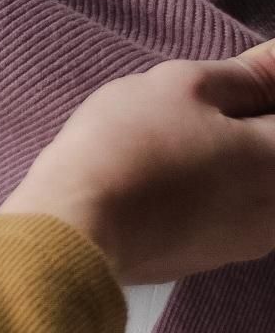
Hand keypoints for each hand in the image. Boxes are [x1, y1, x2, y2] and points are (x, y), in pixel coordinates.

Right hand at [0, 39, 274, 283]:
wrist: (77, 226)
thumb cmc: (130, 145)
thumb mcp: (182, 86)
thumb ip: (246, 74)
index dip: (257, 89)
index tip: (225, 83)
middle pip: (270, 150)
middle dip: (248, 125)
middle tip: (197, 104)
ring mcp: (248, 240)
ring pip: (254, 184)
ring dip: (229, 158)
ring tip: (176, 137)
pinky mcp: (211, 258)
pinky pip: (229, 211)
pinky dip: (211, 187)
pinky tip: (167, 175)